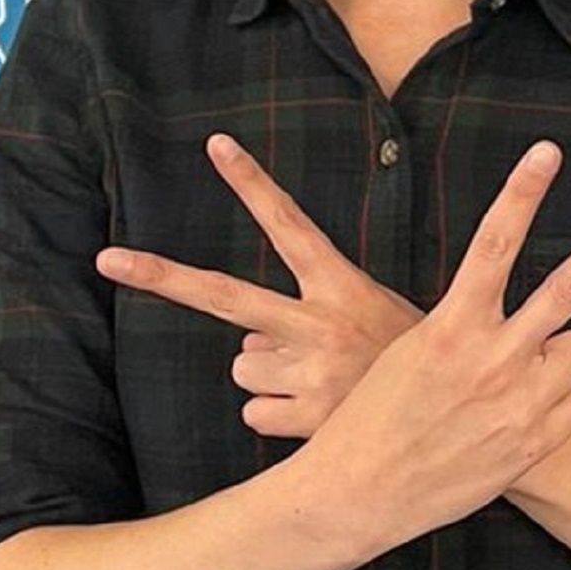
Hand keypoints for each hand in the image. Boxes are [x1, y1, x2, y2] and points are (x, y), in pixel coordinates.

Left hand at [97, 134, 422, 437]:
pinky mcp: (304, 417)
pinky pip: (255, 414)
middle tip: (106, 258)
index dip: (253, 184)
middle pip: (223, 296)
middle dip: (159, 275)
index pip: (291, 225)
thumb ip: (316, 318)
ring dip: (271, 379)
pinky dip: (278, 420)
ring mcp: (308, 370)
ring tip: (321, 385)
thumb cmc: (413, 366)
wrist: (464, 423)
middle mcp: (319, 323)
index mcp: (342, 288)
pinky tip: (317, 418)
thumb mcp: (386, 319)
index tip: (216, 145)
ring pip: (243, 368)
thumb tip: (246, 346)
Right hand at [301, 143, 570, 553]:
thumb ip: (469, 326)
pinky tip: (515, 419)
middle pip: (568, 287)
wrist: (360, 494)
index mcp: (450, 326)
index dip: (522, 193)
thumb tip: (532, 320)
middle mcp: (491, 359)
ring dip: (562, 354)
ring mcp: (519, 403)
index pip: (493, 244)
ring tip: (516, 377)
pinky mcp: (535, 443)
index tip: (547, 152)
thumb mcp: (412, 352)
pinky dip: (558, 403)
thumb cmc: (378, 415)